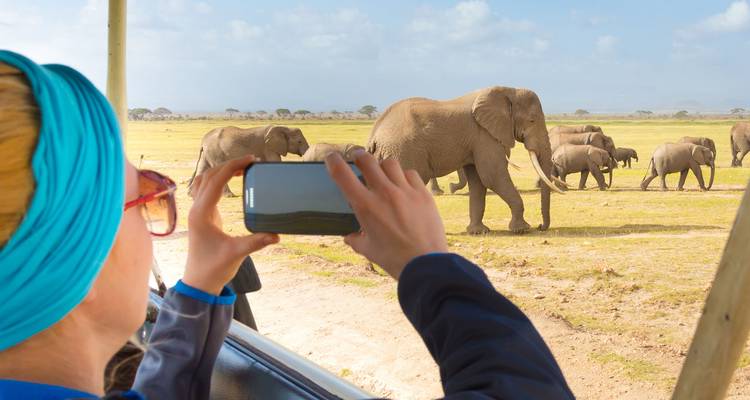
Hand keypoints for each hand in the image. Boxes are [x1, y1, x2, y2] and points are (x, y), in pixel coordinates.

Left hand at [183, 155, 279, 294]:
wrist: (199, 281)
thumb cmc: (213, 268)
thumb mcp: (236, 254)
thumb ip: (256, 242)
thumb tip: (277, 235)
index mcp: (201, 214)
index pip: (216, 181)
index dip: (233, 167)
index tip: (251, 160)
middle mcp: (196, 209)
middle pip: (209, 176)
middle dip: (229, 165)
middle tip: (252, 162)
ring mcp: (198, 211)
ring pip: (205, 181)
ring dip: (222, 171)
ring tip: (243, 168)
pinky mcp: (203, 216)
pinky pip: (208, 190)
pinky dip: (219, 180)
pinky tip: (233, 181)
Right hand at [326, 152, 447, 279]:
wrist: (425, 264)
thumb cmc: (394, 259)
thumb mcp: (368, 250)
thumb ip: (356, 240)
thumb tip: (349, 236)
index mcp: (365, 206)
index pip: (342, 174)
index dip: (333, 161)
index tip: (331, 157)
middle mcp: (384, 193)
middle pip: (367, 160)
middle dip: (359, 155)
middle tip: (358, 157)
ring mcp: (405, 191)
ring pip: (390, 163)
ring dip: (382, 166)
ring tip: (383, 173)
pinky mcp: (423, 194)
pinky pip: (411, 174)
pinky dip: (404, 176)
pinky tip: (404, 185)